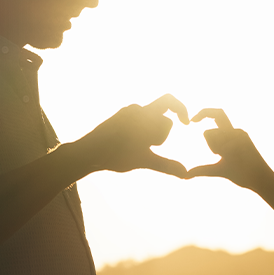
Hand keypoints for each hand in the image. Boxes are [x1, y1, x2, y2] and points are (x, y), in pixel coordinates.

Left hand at [76, 95, 190, 178]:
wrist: (87, 153)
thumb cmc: (115, 155)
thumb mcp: (143, 160)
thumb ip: (166, 166)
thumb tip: (186, 174)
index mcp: (144, 114)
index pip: (169, 101)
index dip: (181, 109)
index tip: (186, 124)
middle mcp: (135, 109)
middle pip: (160, 116)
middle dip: (161, 132)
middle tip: (151, 147)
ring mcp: (125, 113)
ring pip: (148, 119)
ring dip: (150, 133)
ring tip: (138, 149)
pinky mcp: (118, 119)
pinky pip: (137, 121)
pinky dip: (141, 132)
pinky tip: (131, 146)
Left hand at [187, 109, 273, 192]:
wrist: (260, 180)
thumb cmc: (241, 174)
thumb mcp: (217, 170)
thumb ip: (202, 170)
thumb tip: (185, 176)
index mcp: (228, 134)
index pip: (215, 115)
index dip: (203, 113)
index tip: (191, 120)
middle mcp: (234, 131)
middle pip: (212, 128)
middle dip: (211, 143)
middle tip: (220, 156)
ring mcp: (239, 134)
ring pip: (216, 136)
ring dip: (219, 150)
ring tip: (233, 159)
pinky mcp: (244, 138)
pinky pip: (225, 144)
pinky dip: (227, 153)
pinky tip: (237, 158)